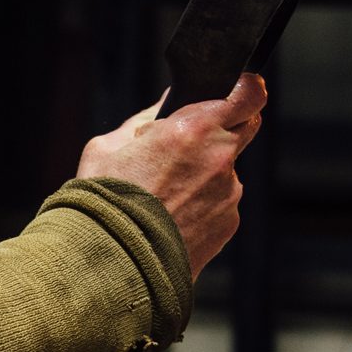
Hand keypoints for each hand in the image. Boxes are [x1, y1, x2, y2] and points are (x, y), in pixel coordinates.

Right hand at [76, 74, 266, 277]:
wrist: (113, 263)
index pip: (248, 93)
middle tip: (190, 144)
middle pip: (246, 127)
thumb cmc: (103, 203)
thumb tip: (161, 112)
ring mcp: (228, 193)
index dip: (246, 88)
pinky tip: (169, 219)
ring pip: (226, 171)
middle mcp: (220, 158)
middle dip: (224, 128)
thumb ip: (141, 122)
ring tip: (163, 197)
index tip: (237, 90)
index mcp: (194, 129)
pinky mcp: (228, 223)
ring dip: (204, 176)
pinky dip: (201, 207)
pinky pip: (220, 204)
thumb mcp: (105, 148)